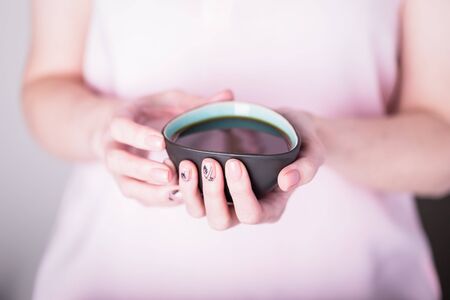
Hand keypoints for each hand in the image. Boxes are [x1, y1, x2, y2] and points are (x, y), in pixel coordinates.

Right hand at [94, 90, 233, 206]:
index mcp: (119, 122)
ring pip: (128, 186)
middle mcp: (113, 148)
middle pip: (119, 162)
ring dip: (151, 191)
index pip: (122, 129)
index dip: (139, 136)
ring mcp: (119, 171)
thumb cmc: (147, 114)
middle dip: (143, 169)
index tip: (160, 142)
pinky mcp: (130, 185)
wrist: (120, 131)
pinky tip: (180, 197)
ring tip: (178, 190)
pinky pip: (140, 198)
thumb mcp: (166, 102)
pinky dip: (159, 200)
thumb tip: (228, 96)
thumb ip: (194, 103)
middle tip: (168, 173)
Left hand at [178, 109, 324, 229]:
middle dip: (211, 195)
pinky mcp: (211, 182)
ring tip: (187, 164)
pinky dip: (180, 179)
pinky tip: (175, 160)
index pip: (252, 214)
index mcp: (270, 206)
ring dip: (190, 191)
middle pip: (220, 219)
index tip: (234, 162)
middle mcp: (244, 207)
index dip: (240, 194)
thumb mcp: (313, 151)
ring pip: (199, 210)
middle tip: (209, 163)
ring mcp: (225, 197)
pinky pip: (190, 191)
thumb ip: (306, 168)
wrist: (286, 128)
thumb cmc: (301, 141)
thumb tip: (287, 181)